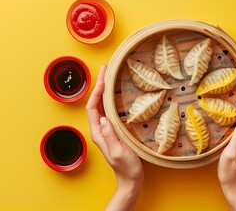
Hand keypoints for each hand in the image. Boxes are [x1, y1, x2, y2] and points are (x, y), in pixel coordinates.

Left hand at [86, 65, 143, 210]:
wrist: (130, 178)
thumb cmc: (126, 167)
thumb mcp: (118, 152)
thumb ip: (109, 136)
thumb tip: (103, 118)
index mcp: (98, 133)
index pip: (92, 108)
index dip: (96, 93)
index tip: (103, 79)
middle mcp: (100, 129)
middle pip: (95, 104)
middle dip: (99, 86)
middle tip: (105, 69)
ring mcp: (106, 130)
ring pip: (101, 106)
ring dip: (104, 90)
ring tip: (109, 76)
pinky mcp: (113, 130)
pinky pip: (109, 110)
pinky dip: (111, 99)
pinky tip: (116, 94)